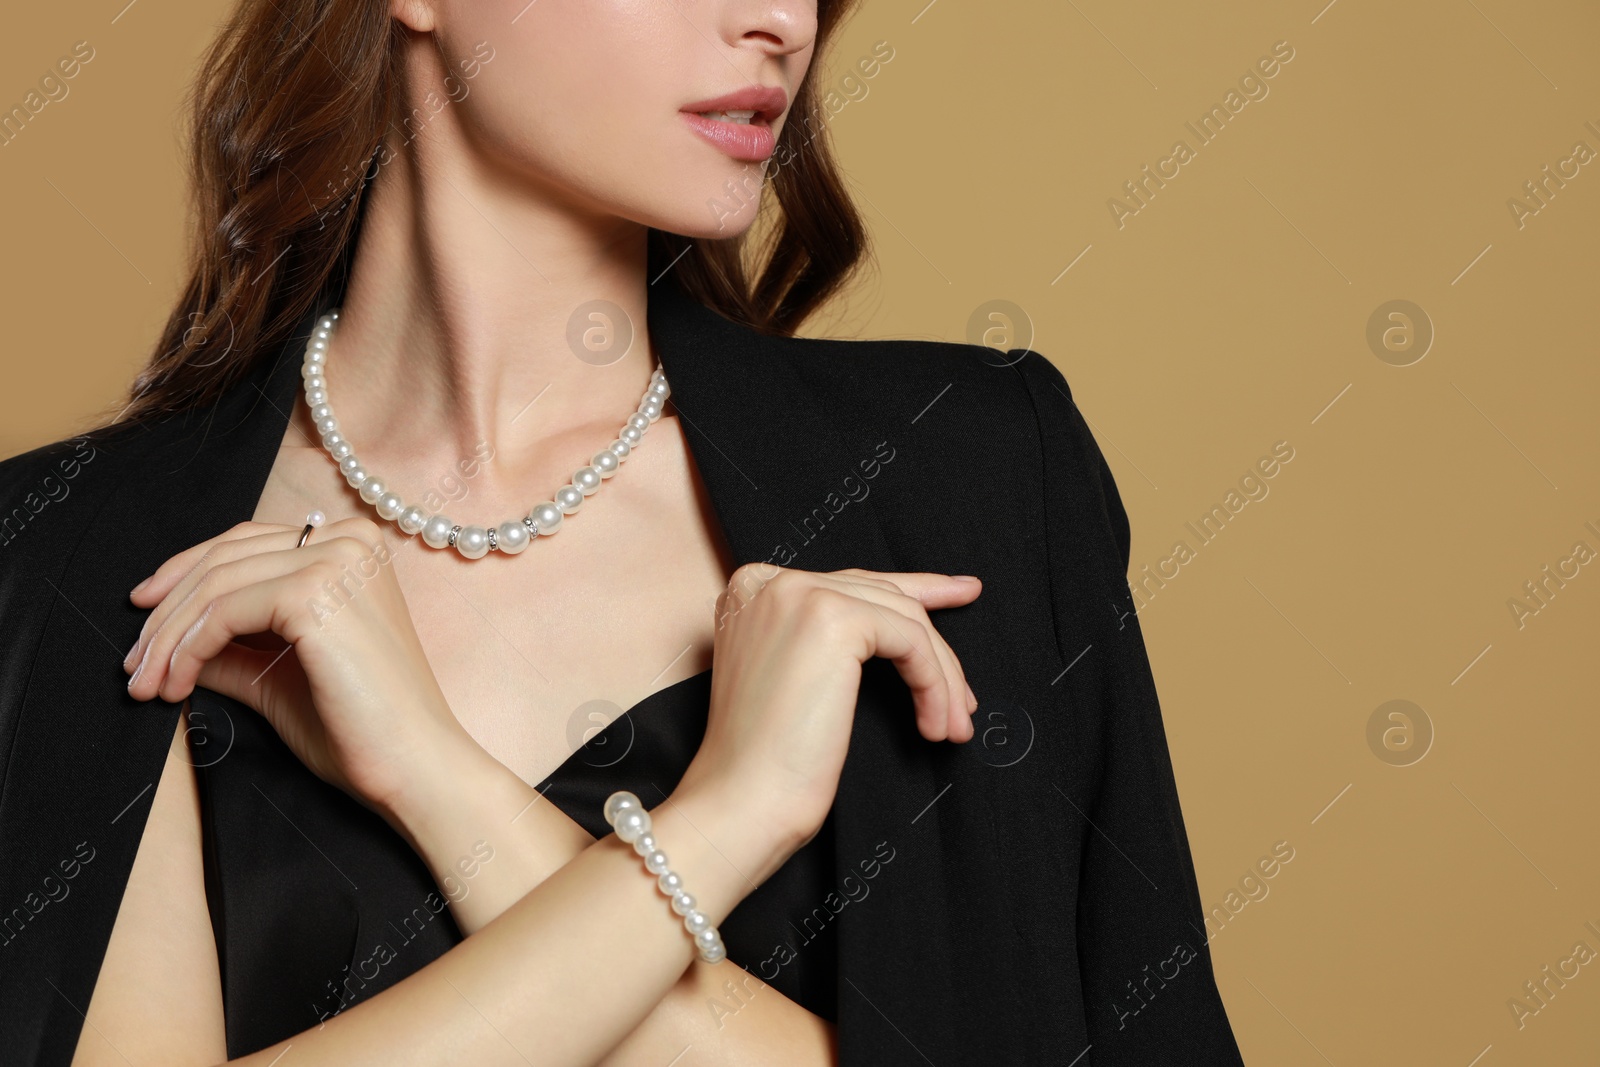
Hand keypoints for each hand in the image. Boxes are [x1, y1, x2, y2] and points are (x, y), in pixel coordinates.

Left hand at [123, 518, 468, 816]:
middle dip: (166, 615)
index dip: (184, 576)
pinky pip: (224, 612)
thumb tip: (165, 643)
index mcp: (351, 546)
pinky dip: (187, 649)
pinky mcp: (315, 591)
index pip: (245, 543)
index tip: (143, 617)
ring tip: (147, 685)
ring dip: (167, 638)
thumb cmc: (362, 727)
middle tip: (134, 666)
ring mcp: (335, 560)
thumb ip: (230, 649)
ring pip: (216, 584)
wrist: (413, 765)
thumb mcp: (279, 675)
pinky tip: (177, 685)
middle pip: (225, 558)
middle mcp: (348, 539)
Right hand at [674, 564, 981, 877]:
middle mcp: (771, 581)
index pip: (851, 583)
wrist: (742, 800)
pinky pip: (911, 640)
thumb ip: (829, 638)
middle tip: (964, 696)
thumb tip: (904, 622)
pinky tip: (935, 724)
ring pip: (904, 619)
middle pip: (881, 598)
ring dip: (941, 678)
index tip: (960, 594)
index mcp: (754, 589)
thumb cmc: (764, 760)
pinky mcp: (832, 619)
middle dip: (935, 646)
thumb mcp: (796, 678)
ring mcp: (799, 594)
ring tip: (952, 725)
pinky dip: (934, 684)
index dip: (914, 590)